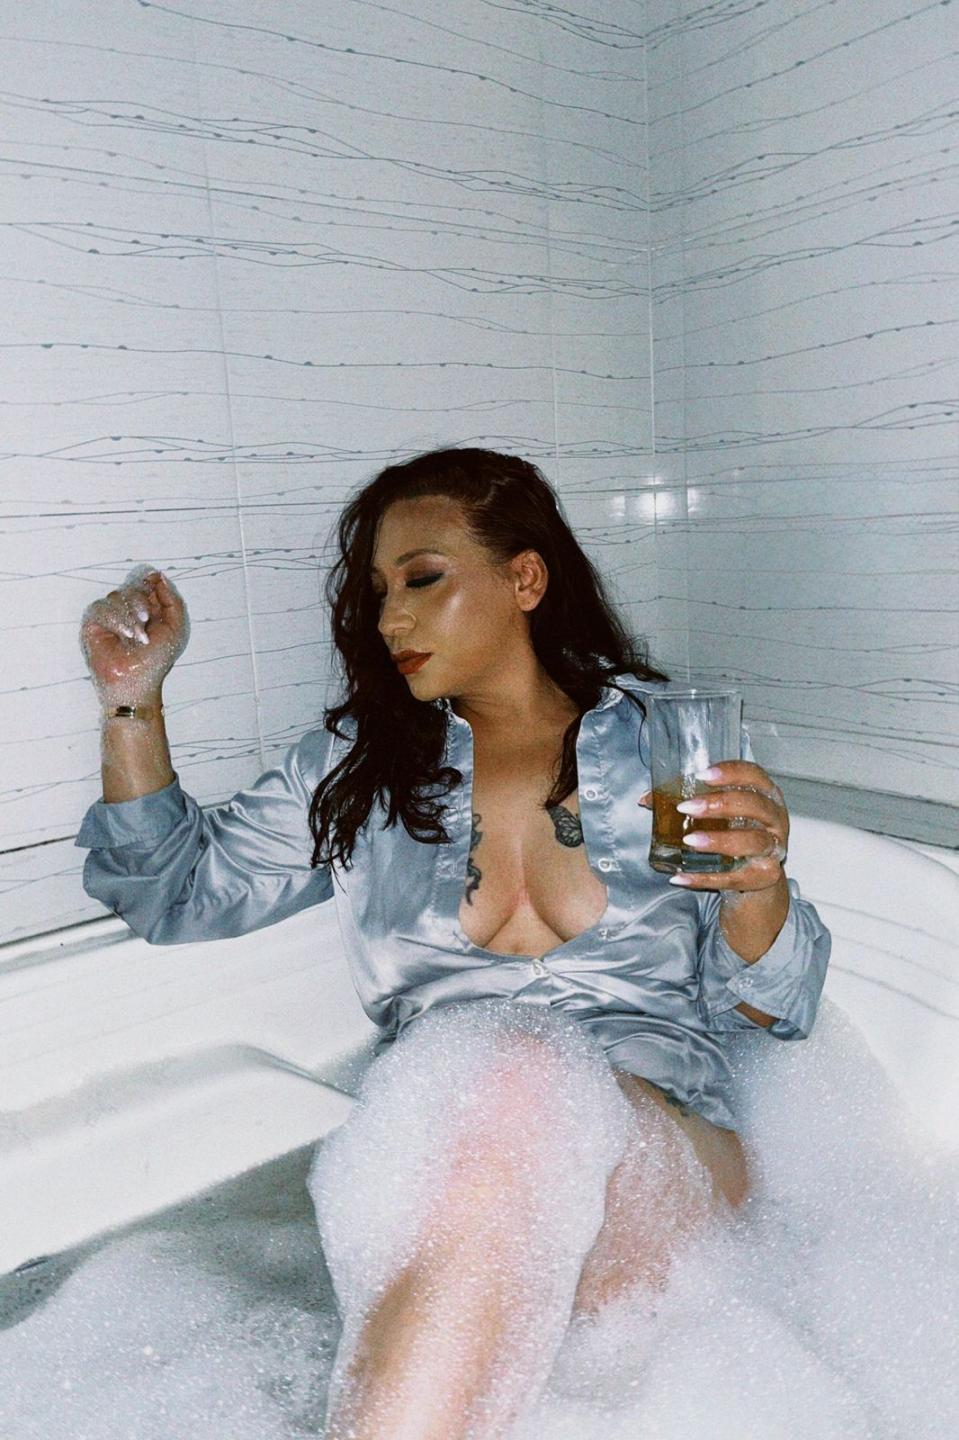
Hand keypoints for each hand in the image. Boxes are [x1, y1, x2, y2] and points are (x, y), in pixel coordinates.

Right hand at [80, 565, 189, 708]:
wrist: (136, 682)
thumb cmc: (156, 659)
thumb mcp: (176, 628)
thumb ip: (172, 600)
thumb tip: (157, 575)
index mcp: (149, 608)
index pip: (147, 582)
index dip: (150, 580)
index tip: (153, 581)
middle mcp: (129, 609)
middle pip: (132, 585)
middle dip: (141, 601)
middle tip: (146, 621)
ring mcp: (111, 616)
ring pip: (117, 595)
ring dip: (130, 616)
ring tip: (137, 637)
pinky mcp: (93, 624)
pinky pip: (101, 607)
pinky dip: (115, 620)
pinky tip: (124, 635)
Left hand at [639, 761, 788, 892]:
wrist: (756, 874)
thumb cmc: (735, 832)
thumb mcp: (718, 813)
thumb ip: (687, 800)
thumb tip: (646, 799)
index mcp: (765, 795)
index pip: (754, 775)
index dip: (732, 773)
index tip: (703, 775)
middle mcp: (775, 819)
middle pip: (754, 805)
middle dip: (720, 804)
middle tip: (686, 808)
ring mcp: (774, 849)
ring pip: (753, 841)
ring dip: (719, 840)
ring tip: (688, 841)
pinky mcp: (765, 877)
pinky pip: (736, 878)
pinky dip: (706, 878)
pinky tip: (681, 876)